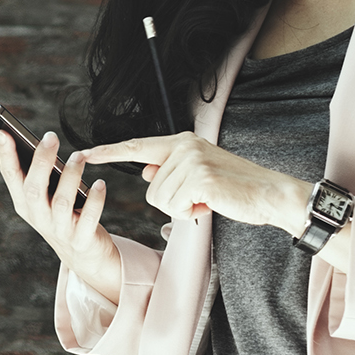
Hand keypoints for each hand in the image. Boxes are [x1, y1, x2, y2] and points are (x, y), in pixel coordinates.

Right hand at [0, 130, 122, 307]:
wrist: (83, 255)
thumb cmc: (63, 216)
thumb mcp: (45, 198)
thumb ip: (41, 175)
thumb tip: (43, 141)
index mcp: (24, 203)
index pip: (11, 176)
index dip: (5, 155)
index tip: (3, 132)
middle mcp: (38, 217)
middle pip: (34, 188)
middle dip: (41, 161)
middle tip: (51, 136)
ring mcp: (59, 230)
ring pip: (61, 202)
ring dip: (70, 176)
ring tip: (79, 157)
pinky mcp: (81, 239)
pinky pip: (88, 218)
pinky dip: (95, 200)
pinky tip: (100, 184)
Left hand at [83, 134, 309, 232]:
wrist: (270, 194)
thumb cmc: (235, 188)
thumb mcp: (199, 175)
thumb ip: (171, 171)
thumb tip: (145, 171)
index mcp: (182, 142)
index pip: (138, 147)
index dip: (109, 152)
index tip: (84, 153)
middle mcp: (184, 146)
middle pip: (151, 187)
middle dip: (173, 202)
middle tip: (202, 198)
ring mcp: (192, 160)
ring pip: (160, 199)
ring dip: (183, 208)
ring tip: (208, 199)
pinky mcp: (199, 178)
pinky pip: (174, 206)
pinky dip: (191, 213)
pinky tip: (210, 204)